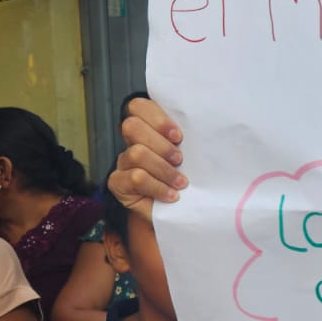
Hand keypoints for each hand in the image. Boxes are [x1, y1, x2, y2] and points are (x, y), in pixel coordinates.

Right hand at [110, 97, 186, 216]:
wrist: (179, 213)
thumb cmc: (187, 182)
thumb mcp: (190, 157)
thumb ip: (188, 140)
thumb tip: (203, 127)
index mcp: (148, 129)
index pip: (138, 107)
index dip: (157, 119)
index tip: (178, 136)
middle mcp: (132, 142)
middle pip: (132, 126)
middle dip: (161, 144)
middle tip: (179, 159)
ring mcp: (123, 162)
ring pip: (137, 153)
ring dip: (164, 169)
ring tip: (180, 182)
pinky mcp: (118, 183)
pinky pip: (135, 178)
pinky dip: (157, 187)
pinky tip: (172, 195)